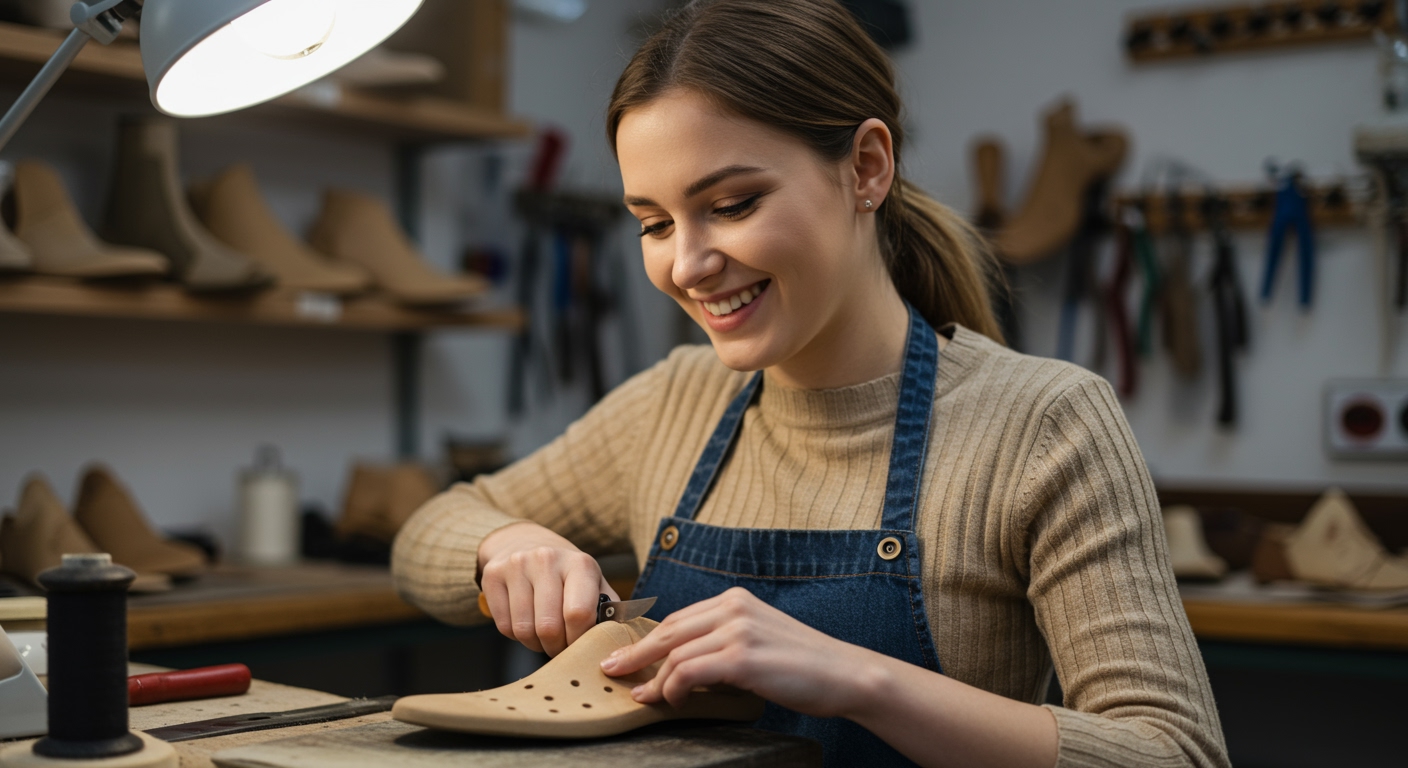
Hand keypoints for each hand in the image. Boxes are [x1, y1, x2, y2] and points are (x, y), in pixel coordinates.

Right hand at [477, 521, 618, 655]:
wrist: (525, 542)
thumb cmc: (566, 574)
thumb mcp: (594, 584)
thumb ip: (608, 612)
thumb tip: (612, 642)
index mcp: (579, 564)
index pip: (578, 614)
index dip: (578, 640)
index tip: (579, 646)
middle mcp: (547, 559)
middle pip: (548, 627)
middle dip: (556, 647)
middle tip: (560, 646)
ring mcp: (516, 565)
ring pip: (523, 630)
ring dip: (535, 643)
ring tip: (543, 635)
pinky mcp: (492, 575)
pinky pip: (504, 626)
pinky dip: (516, 635)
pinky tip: (526, 622)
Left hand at [598, 587, 869, 718]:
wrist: (845, 675)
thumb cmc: (804, 666)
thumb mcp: (759, 640)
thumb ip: (724, 642)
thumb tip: (683, 664)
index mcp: (735, 600)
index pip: (678, 618)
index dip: (648, 639)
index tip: (627, 653)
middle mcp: (732, 608)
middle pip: (667, 631)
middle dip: (635, 653)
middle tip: (612, 670)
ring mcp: (737, 630)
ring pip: (674, 655)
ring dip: (654, 680)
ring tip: (646, 697)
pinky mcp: (741, 657)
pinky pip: (688, 672)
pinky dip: (673, 689)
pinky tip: (673, 701)